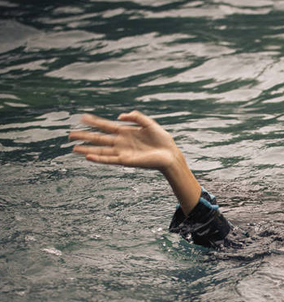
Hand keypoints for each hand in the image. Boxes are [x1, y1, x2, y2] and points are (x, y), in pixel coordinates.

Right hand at [69, 111, 201, 213]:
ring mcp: (122, 152)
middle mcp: (121, 142)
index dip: (94, 121)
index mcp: (126, 132)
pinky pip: (109, 159)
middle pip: (99, 138)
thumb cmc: (162, 139)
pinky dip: (99, 158)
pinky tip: (89, 156)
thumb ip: (136, 117)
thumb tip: (119, 116)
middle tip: (70, 135)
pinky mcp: (126, 161)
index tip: (82, 117)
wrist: (170, 154)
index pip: (106, 126)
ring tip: (73, 149)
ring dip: (87, 149)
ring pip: (101, 150)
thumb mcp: (149, 123)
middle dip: (84, 136)